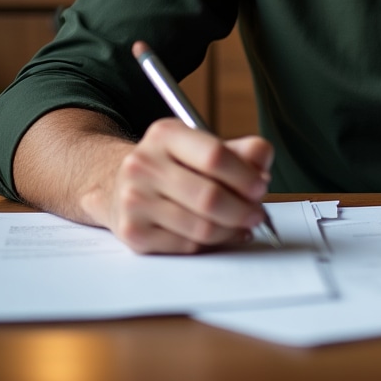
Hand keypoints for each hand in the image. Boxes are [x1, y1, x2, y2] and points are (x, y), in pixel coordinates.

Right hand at [103, 119, 274, 254]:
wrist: (117, 184)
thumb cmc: (171, 165)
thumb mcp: (199, 146)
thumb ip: (239, 150)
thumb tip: (263, 162)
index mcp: (165, 135)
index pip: (214, 155)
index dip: (245, 175)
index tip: (262, 185)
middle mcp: (144, 165)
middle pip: (209, 197)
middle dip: (242, 209)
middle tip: (257, 213)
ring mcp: (134, 200)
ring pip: (200, 227)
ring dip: (231, 230)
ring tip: (243, 225)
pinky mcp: (132, 233)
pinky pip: (185, 246)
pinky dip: (211, 244)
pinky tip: (221, 235)